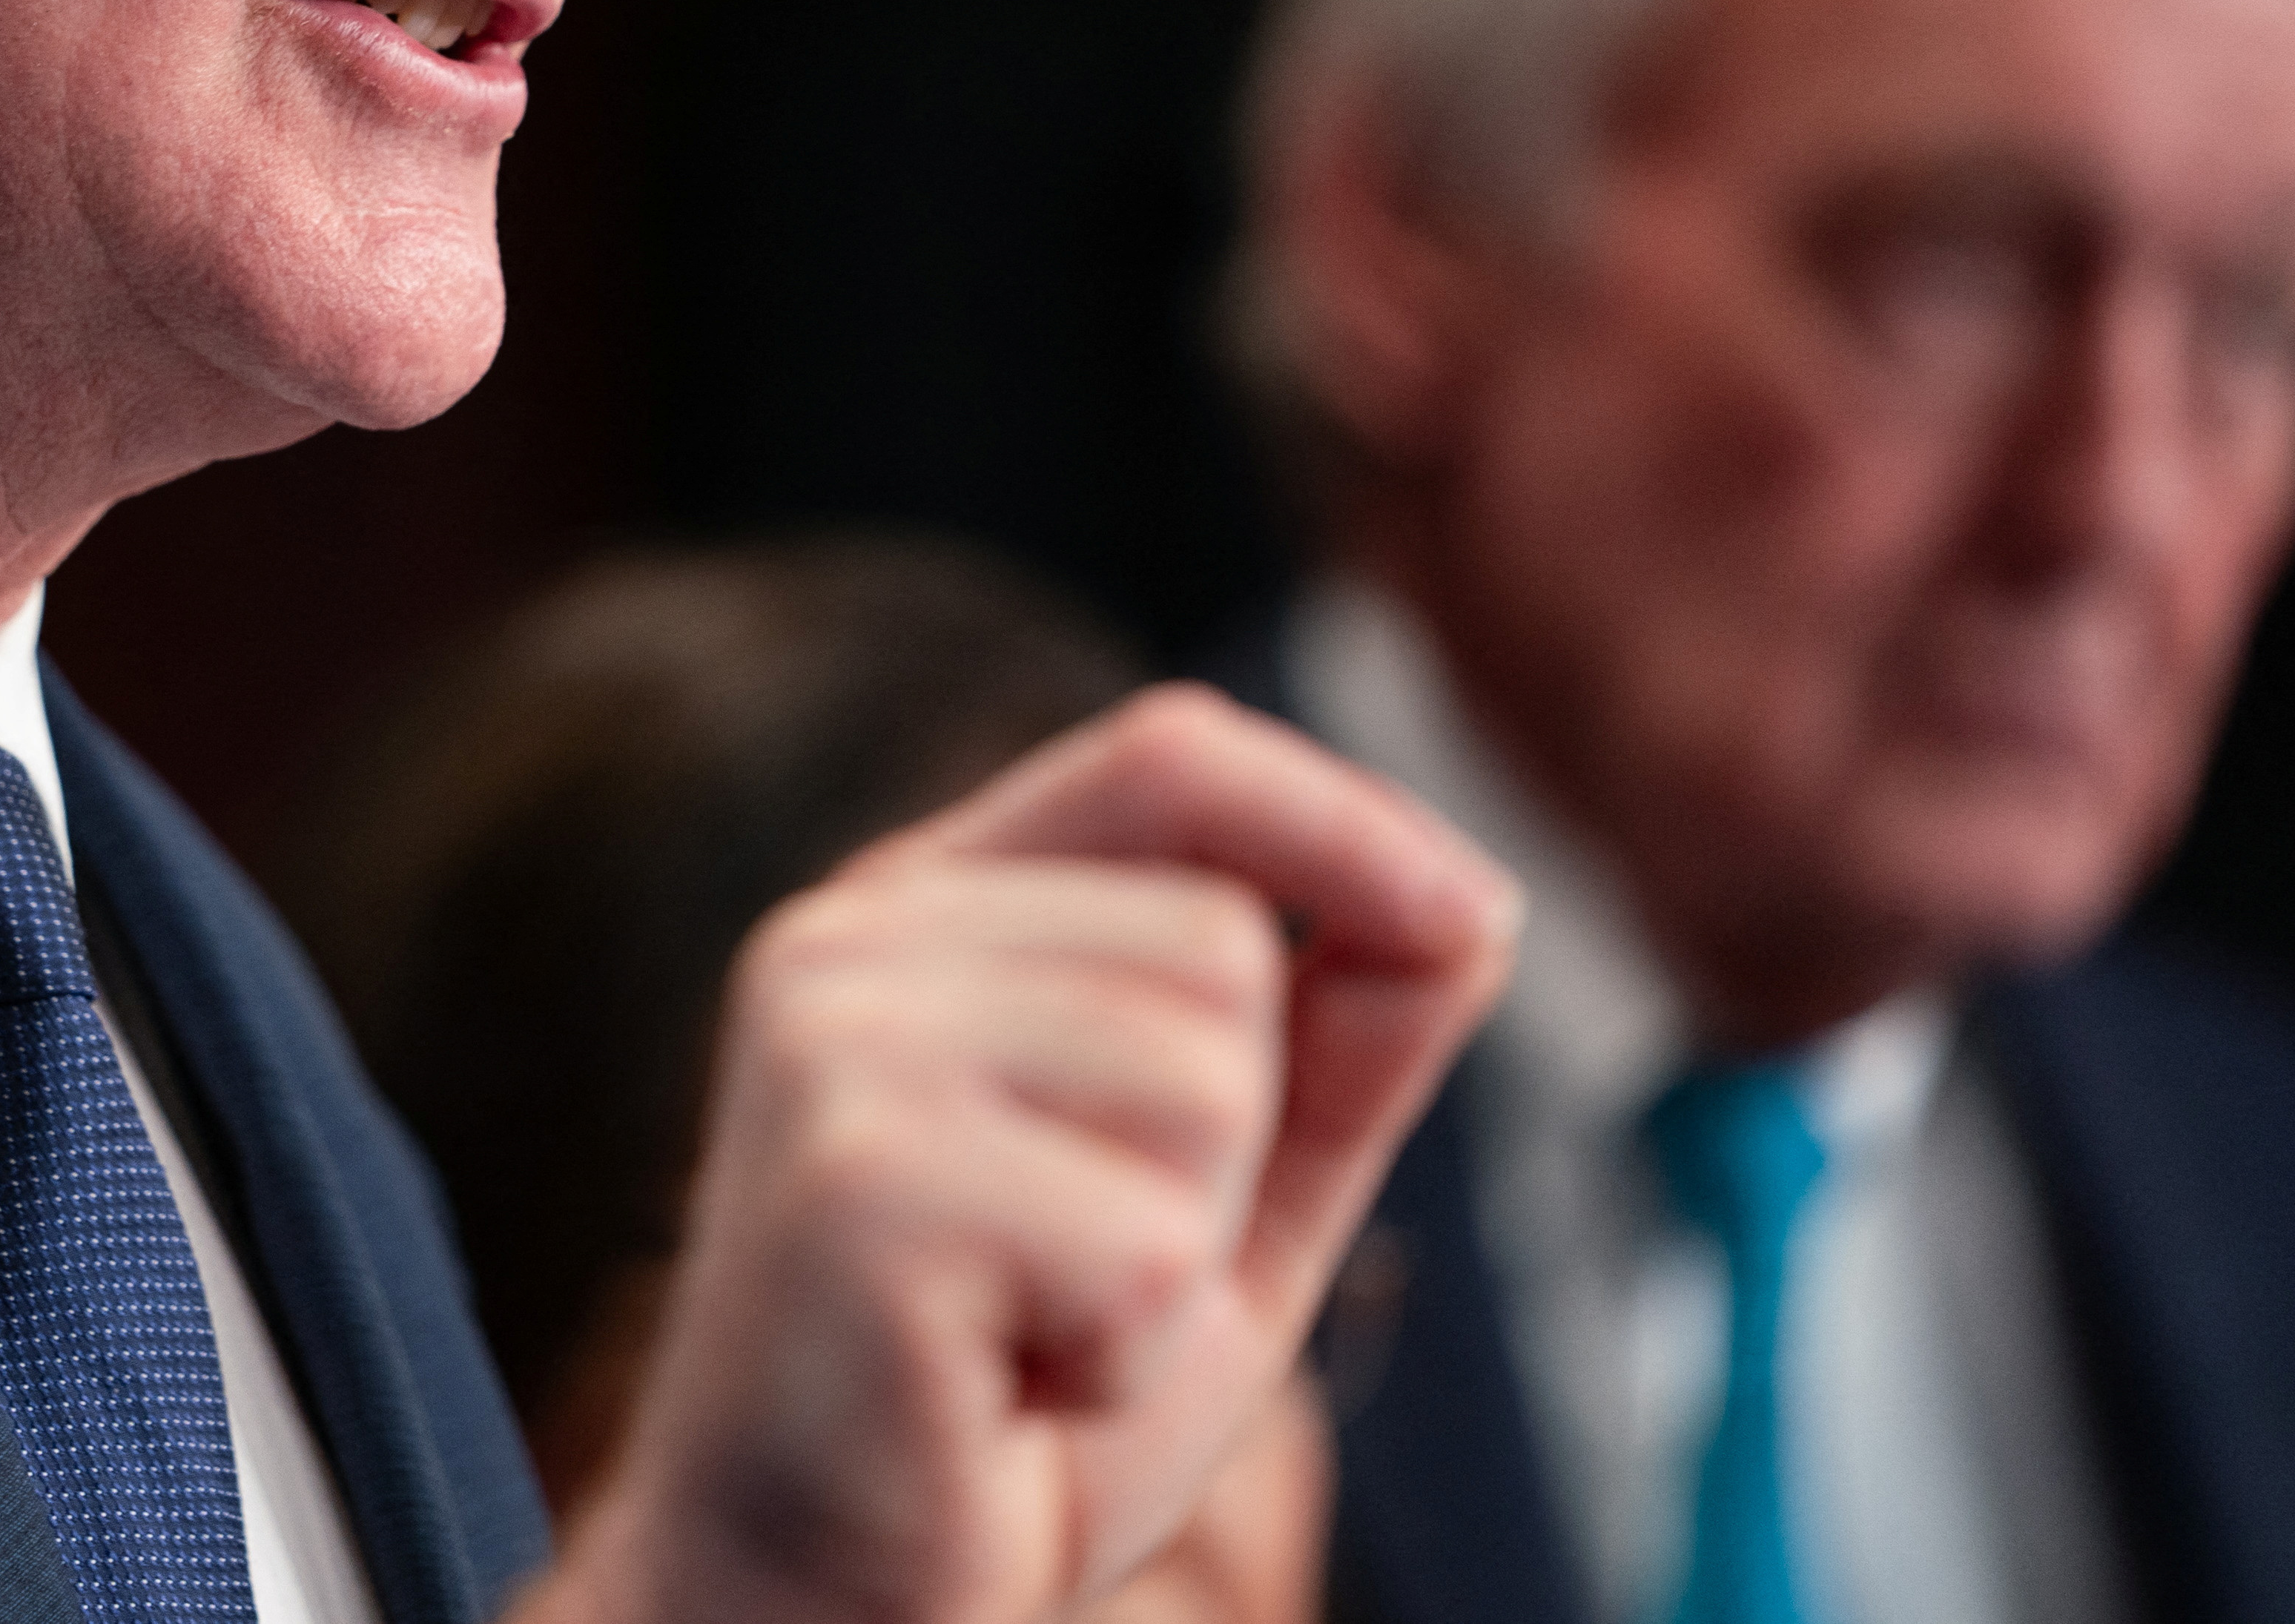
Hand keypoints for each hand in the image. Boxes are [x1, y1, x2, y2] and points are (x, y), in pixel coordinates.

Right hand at [518, 686, 1512, 1623]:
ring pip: (1202, 1080)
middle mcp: (847, 945)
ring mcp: (831, 1052)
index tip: (1477, 920)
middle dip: (1226, 1152)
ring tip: (1042, 1328)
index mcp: (920, 910)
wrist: (817, 1607)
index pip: (1167, 756)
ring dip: (1177, 1259)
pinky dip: (1125, 1358)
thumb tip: (1467, 915)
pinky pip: (1146, 1244)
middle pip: (1218, 943)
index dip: (1344, 819)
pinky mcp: (855, 1190)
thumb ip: (1330, 1054)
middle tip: (1081, 1278)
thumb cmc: (1003, 1413)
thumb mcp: (1215, 1207)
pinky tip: (1004, 1389)